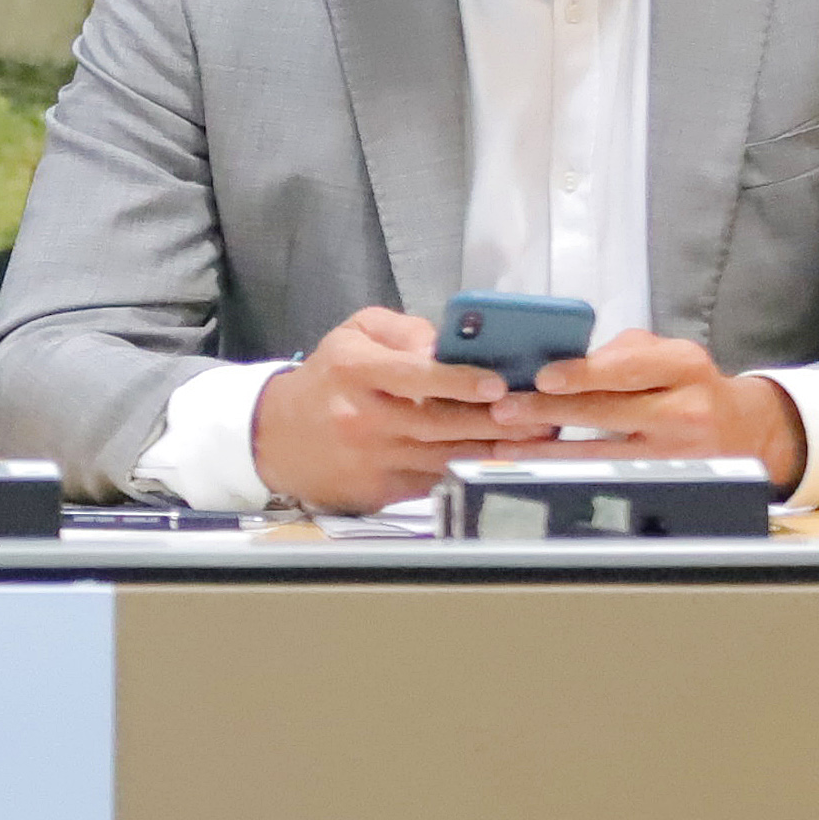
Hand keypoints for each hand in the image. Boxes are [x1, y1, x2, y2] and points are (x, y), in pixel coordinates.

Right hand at [250, 306, 551, 512]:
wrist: (276, 437)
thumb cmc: (327, 379)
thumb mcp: (353, 334)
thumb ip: (403, 329)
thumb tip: (447, 343)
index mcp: (353, 371)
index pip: (413, 376)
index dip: (459, 381)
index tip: (499, 384)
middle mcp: (361, 417)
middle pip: (440, 423)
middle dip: (497, 421)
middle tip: (542, 414)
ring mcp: (372, 459)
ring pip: (446, 456)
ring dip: (496, 449)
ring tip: (538, 439)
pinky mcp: (380, 489)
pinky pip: (437, 479)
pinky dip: (473, 470)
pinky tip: (504, 461)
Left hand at [492, 329, 804, 491]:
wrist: (744, 430)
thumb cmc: (689, 385)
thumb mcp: (667, 354)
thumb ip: (619, 353)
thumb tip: (561, 362)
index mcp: (684, 366)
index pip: (628, 369)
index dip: (583, 374)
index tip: (542, 377)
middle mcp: (685, 410)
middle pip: (608, 413)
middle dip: (549, 412)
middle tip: (503, 410)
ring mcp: (677, 454)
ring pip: (602, 455)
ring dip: (548, 451)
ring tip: (505, 445)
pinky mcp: (667, 483)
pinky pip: (608, 478)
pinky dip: (567, 473)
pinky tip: (536, 470)